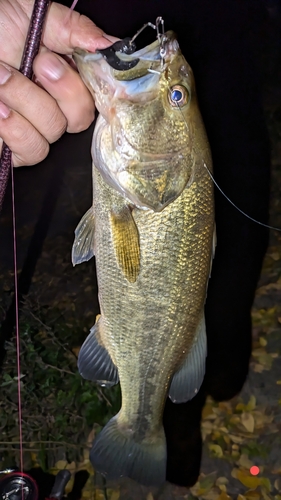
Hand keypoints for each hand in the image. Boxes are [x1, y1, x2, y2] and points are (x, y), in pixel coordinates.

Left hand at [0, 0, 111, 166]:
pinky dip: (15, 128)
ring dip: (27, 101)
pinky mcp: (17, 148)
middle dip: (59, 89)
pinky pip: (32, 149)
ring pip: (53, 132)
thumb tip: (107, 44)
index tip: (54, 60)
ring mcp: (35, 128)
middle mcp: (54, 104)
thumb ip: (70, 28)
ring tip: (1, 78)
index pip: (95, 95)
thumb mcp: (30, 15)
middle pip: (79, 118)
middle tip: (34, 63)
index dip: (83, 84)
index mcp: (63, 76)